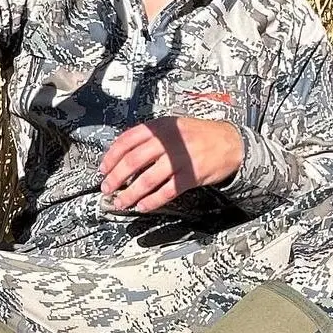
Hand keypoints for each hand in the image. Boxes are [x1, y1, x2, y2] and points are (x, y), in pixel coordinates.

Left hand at [99, 116, 243, 213]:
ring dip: (130, 193)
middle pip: (133, 161)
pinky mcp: (191, 176)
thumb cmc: (197, 135)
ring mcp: (180, 159)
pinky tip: (142, 207)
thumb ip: (149, 136)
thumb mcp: (172, 125)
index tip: (103, 169)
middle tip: (106, 188)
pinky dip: (152, 201)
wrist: (230, 142)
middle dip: (115, 177)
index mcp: (160, 127)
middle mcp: (168, 142)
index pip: (127, 140)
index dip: (111, 156)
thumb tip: (122, 154)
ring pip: (147, 180)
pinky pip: (167, 192)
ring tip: (120, 202)